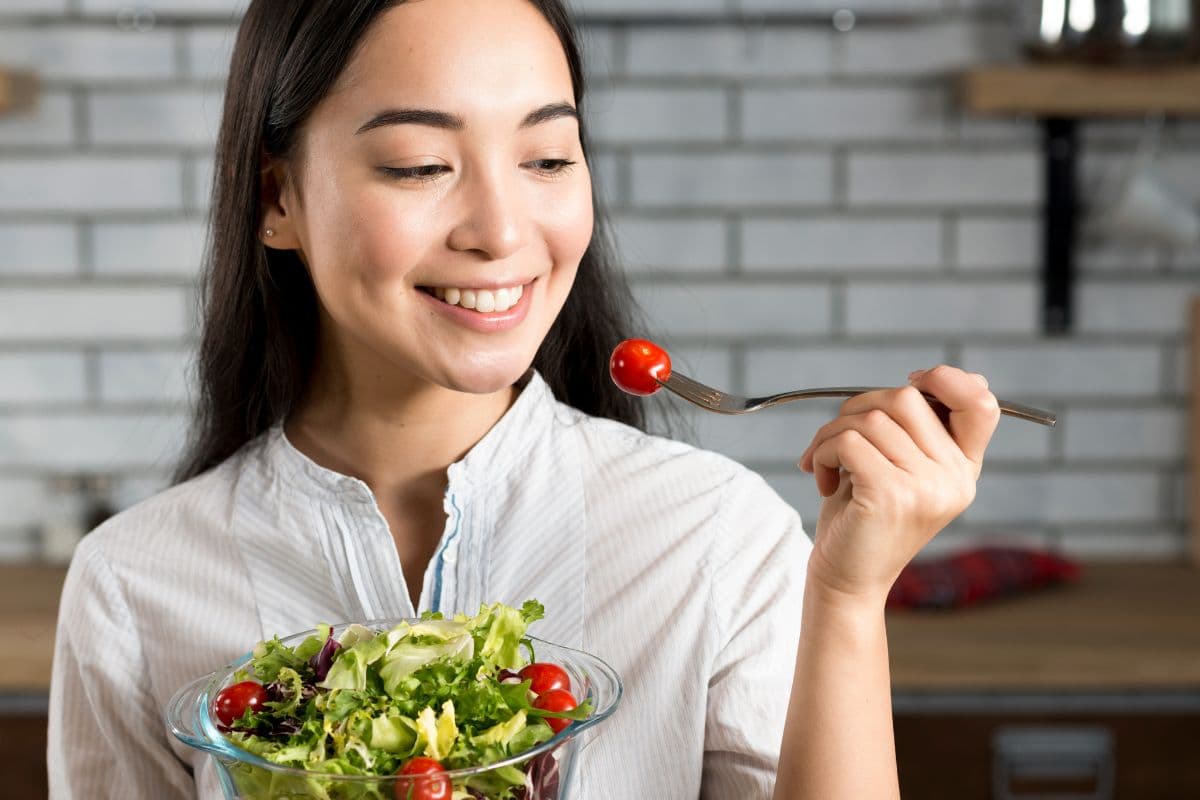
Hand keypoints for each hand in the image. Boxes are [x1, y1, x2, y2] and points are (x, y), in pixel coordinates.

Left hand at [797, 365, 999, 602]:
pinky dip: (823, 452)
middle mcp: (954, 478)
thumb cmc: (864, 517)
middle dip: (857, 407)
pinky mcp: (892, 495)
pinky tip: (823, 480)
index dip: (947, 379)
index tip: (910, 382)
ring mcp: (927, 488)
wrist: (847, 580)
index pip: (982, 404)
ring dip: (830, 434)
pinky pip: (848, 441)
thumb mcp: (898, 468)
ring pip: (870, 417)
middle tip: (835, 439)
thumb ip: (914, 429)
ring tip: (823, 464)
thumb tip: (920, 380)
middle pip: (907, 398)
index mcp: (963, 468)